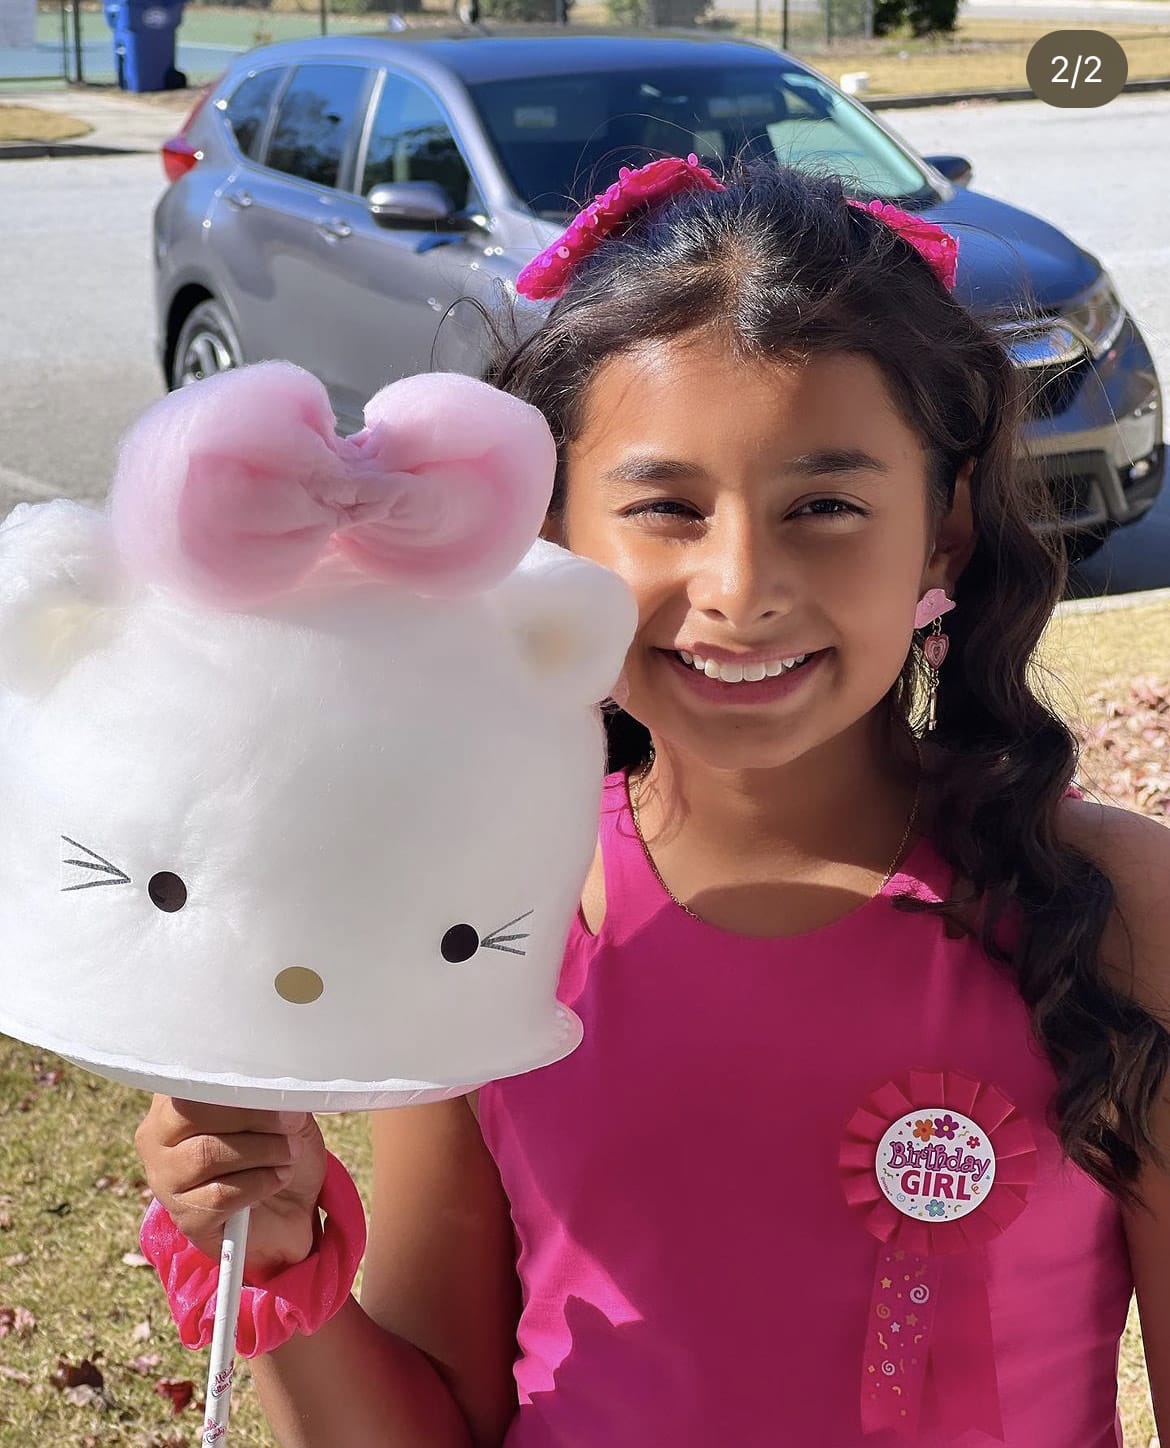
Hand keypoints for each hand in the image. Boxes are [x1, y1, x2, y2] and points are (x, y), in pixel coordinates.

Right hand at [135, 1096, 327, 1277]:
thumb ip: (265, 1094)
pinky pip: (218, 1196)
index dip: (233, 1086)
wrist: (290, 1204)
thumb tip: (273, 1093)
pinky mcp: (186, 1218)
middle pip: (191, 1114)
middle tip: (289, 1125)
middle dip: (251, 1118)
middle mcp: (158, 1138)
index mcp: (175, 1099)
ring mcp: (166, 1180)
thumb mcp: (277, 1108)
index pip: (190, 1081)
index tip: (273, 1092)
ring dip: (261, 1151)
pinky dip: (258, 1183)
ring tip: (288, 1153)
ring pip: (205, 1155)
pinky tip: (276, 1178)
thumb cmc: (275, 1145)